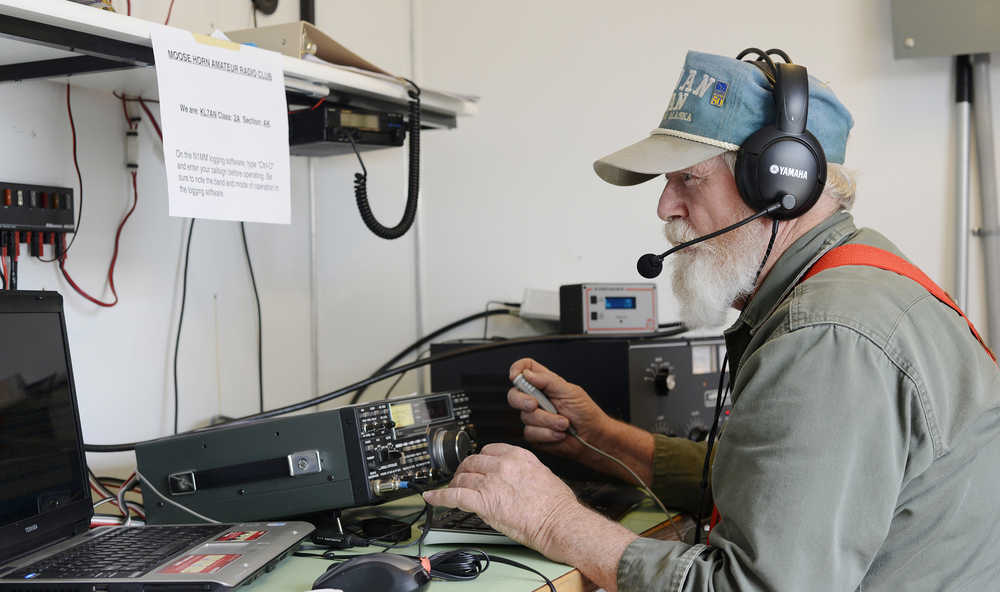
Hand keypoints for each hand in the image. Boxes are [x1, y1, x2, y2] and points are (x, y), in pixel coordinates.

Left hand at [422, 443, 584, 558]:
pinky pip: (453, 496)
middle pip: (472, 462)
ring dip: (453, 484)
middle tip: (461, 478)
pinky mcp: (482, 502)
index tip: (475, 465)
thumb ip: (523, 472)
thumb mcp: (542, 475)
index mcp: (518, 456)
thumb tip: (513, 478)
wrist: (559, 522)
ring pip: (461, 478)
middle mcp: (502, 465)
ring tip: (449, 490)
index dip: (479, 459)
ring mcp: (491, 482)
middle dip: (464, 471)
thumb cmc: (557, 505)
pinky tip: (431, 497)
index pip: (488, 450)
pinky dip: (439, 496)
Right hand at [507, 358, 611, 456]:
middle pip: (514, 394)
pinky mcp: (535, 434)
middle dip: (522, 400)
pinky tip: (559, 433)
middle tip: (534, 405)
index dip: (517, 369)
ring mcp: (535, 417)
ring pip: (526, 417)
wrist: (592, 437)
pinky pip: (530, 433)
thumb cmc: (586, 412)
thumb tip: (527, 373)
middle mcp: (537, 399)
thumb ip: (548, 381)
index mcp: (545, 383)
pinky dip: (547, 434)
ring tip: (564, 423)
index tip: (515, 376)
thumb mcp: (570, 391)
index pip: (525, 369)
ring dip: (547, 421)